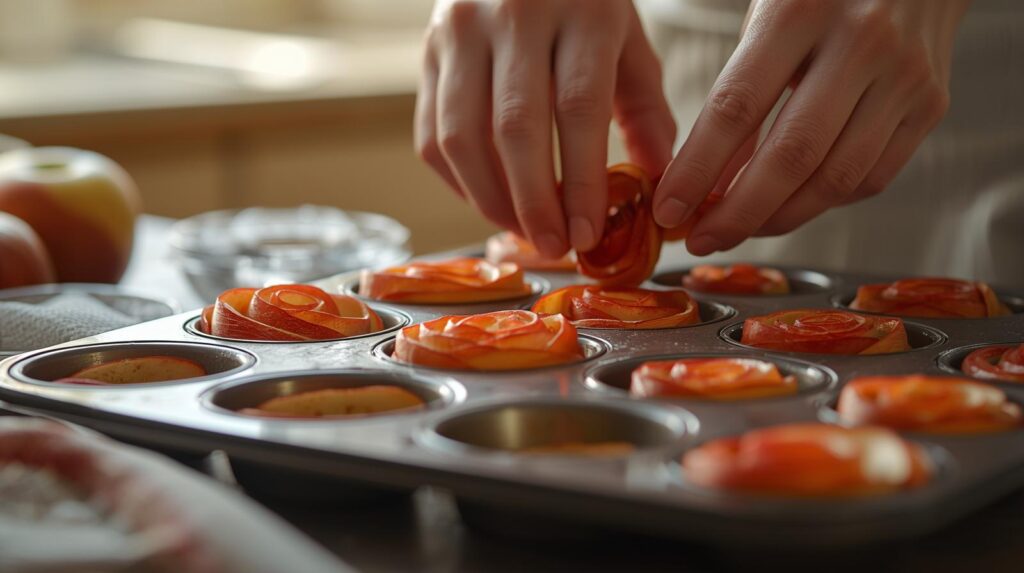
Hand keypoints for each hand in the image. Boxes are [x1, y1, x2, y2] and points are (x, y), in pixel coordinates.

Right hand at [415, 0, 675, 256]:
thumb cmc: (581, 1)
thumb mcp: (626, 38)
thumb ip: (644, 108)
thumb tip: (655, 183)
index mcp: (580, 9)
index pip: (579, 108)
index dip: (582, 180)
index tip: (588, 232)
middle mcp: (512, 14)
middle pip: (515, 128)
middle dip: (534, 202)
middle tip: (555, 246)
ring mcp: (459, 31)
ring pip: (461, 137)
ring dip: (491, 199)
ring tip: (522, 231)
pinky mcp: (427, 51)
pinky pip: (431, 134)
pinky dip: (458, 182)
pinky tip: (490, 201)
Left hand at [654, 0, 970, 255]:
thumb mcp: (766, 22)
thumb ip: (738, 95)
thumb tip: (710, 184)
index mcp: (800, 11)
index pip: (737, 108)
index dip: (697, 170)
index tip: (668, 209)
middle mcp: (860, 42)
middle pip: (792, 155)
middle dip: (739, 212)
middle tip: (704, 239)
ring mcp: (903, 76)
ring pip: (835, 178)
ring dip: (780, 218)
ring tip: (742, 229)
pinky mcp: (930, 104)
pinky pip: (871, 178)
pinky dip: (824, 203)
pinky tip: (792, 206)